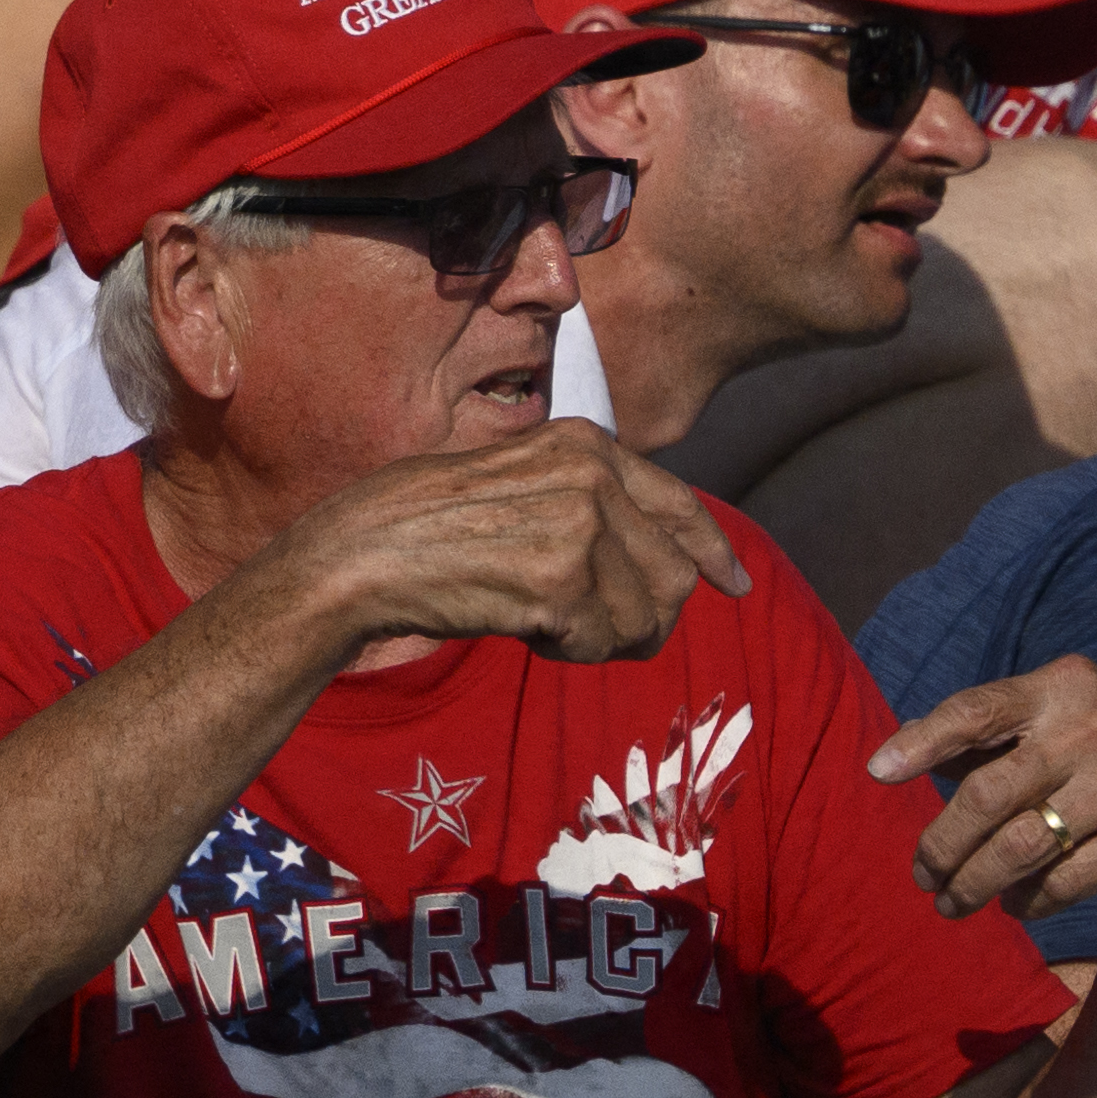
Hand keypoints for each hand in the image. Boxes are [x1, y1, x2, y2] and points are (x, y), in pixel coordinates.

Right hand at [275, 419, 748, 669]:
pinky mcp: (561, 583)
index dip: (712, 551)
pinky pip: (604, 644)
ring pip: (647, 616)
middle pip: (674, 574)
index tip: (735, 584)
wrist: (361, 554)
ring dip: (603, 639)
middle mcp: (593, 476)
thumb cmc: (425, 527)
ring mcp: (580, 527)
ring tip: (544, 624)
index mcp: (585, 444)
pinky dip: (571, 653)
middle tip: (590, 632)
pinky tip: (527, 632)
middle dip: (644, 617)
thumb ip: (587, 501)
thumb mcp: (520, 482)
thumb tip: (668, 561)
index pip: (680, 503)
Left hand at [868, 660, 1096, 955]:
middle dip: (942, 843)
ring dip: (973, 883)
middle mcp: (1095, 725)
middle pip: (988, 793)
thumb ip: (978, 737)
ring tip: (950, 902)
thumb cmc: (1089, 765)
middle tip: (921, 874)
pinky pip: (1060, 881)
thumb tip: (897, 749)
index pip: (976, 710)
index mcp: (1063, 686)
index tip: (878, 772)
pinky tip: (1012, 903)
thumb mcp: (1044, 731)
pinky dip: (1025, 901)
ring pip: (1019, 846)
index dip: (922, 742)